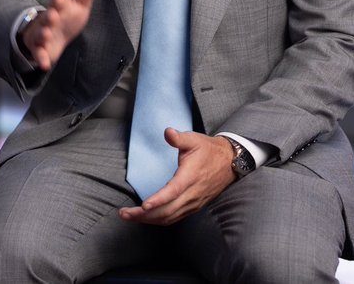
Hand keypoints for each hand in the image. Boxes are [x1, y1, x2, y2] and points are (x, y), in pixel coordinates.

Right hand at [20, 0, 104, 71]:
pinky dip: (41, 58)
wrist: (52, 34)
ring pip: (40, 34)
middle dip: (49, 16)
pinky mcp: (41, 50)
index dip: (59, 1)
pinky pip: (39, 54)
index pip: (58, 3)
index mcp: (58, 8)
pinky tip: (45, 65)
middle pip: (47, 17)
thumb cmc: (66, 16)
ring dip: (43, 34)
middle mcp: (48, 20)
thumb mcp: (79, 3)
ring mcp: (42, 35)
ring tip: (46, 34)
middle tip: (53, 15)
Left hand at [118, 129, 236, 225]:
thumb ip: (179, 138)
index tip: (143, 205)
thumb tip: (167, 132)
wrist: (230, 163)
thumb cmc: (209, 151)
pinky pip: (174, 218)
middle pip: (167, 211)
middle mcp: (192, 194)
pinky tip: (147, 218)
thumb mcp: (194, 140)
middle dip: (144, 215)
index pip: (173, 191)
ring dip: (149, 220)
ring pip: (169, 218)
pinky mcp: (193, 207)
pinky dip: (159, 220)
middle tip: (124, 213)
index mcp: (190, 177)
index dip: (158, 200)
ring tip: (129, 217)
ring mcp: (193, 203)